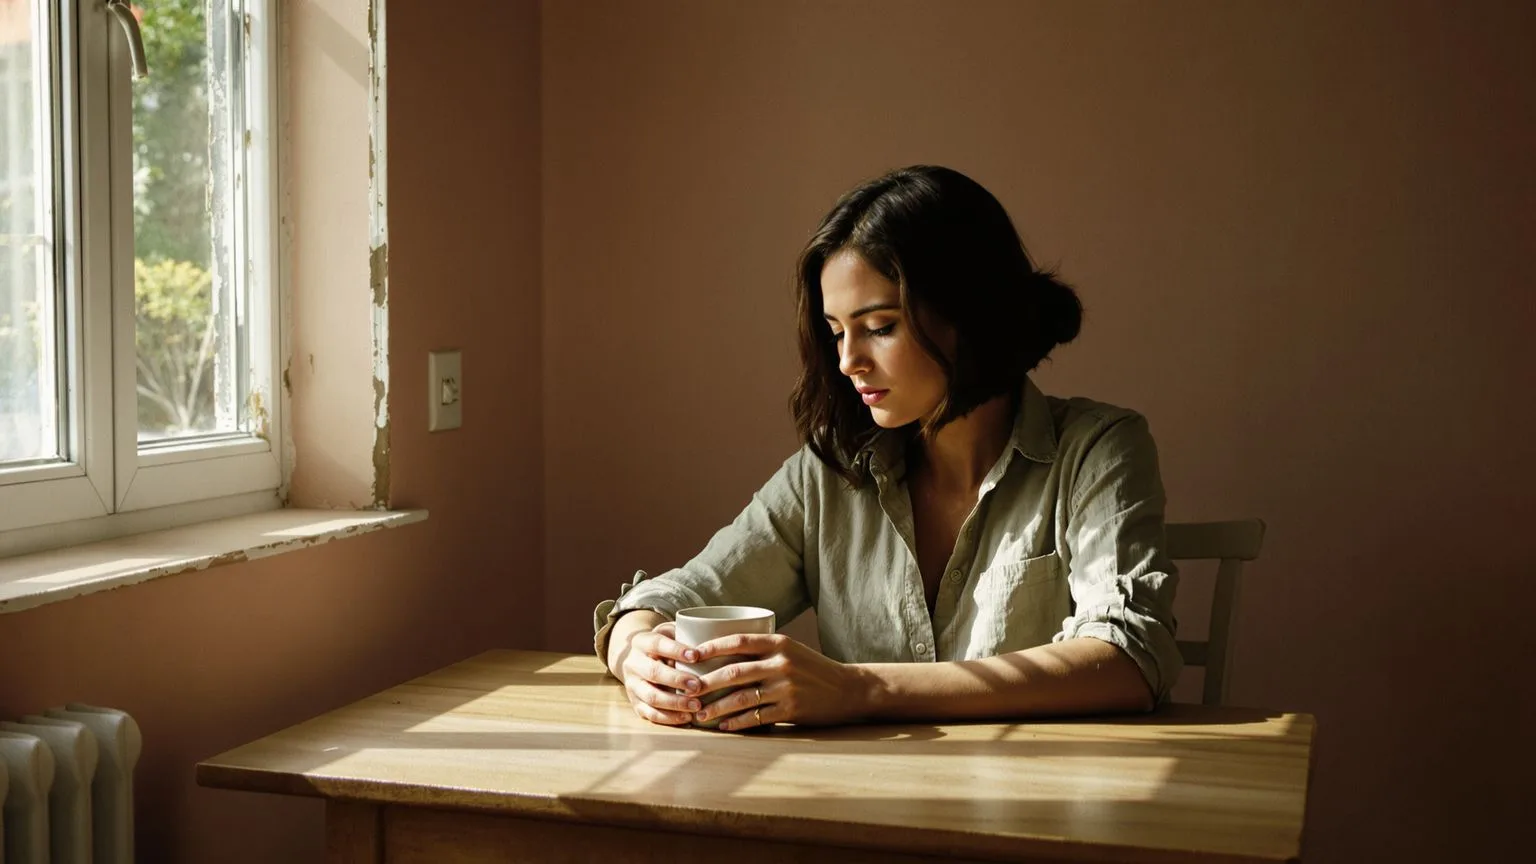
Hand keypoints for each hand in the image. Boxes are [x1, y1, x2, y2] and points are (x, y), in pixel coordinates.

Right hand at [618, 621, 707, 725]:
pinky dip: (669, 718)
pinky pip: (650, 714)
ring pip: (651, 696)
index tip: (696, 656)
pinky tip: (687, 718)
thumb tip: (712, 643)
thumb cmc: (665, 646)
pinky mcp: (635, 703)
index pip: (657, 644)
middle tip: (699, 686)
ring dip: (675, 703)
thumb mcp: (670, 633)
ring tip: (697, 706)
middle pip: (653, 672)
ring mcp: (632, 685)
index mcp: (642, 642)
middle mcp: (633, 663)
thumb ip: (686, 635)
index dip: (676, 650)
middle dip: (677, 680)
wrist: (638, 660)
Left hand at [690, 633, 871, 731]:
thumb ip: (762, 651)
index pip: (737, 641)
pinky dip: (737, 722)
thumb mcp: (791, 650)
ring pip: (742, 698)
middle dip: (706, 683)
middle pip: (734, 672)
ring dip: (717, 707)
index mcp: (779, 643)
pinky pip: (757, 717)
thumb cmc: (812, 668)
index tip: (689, 655)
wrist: (847, 688)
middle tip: (686, 690)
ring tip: (699, 713)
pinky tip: (723, 725)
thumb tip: (722, 654)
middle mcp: (781, 663)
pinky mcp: (791, 709)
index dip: (710, 647)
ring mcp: (786, 687)